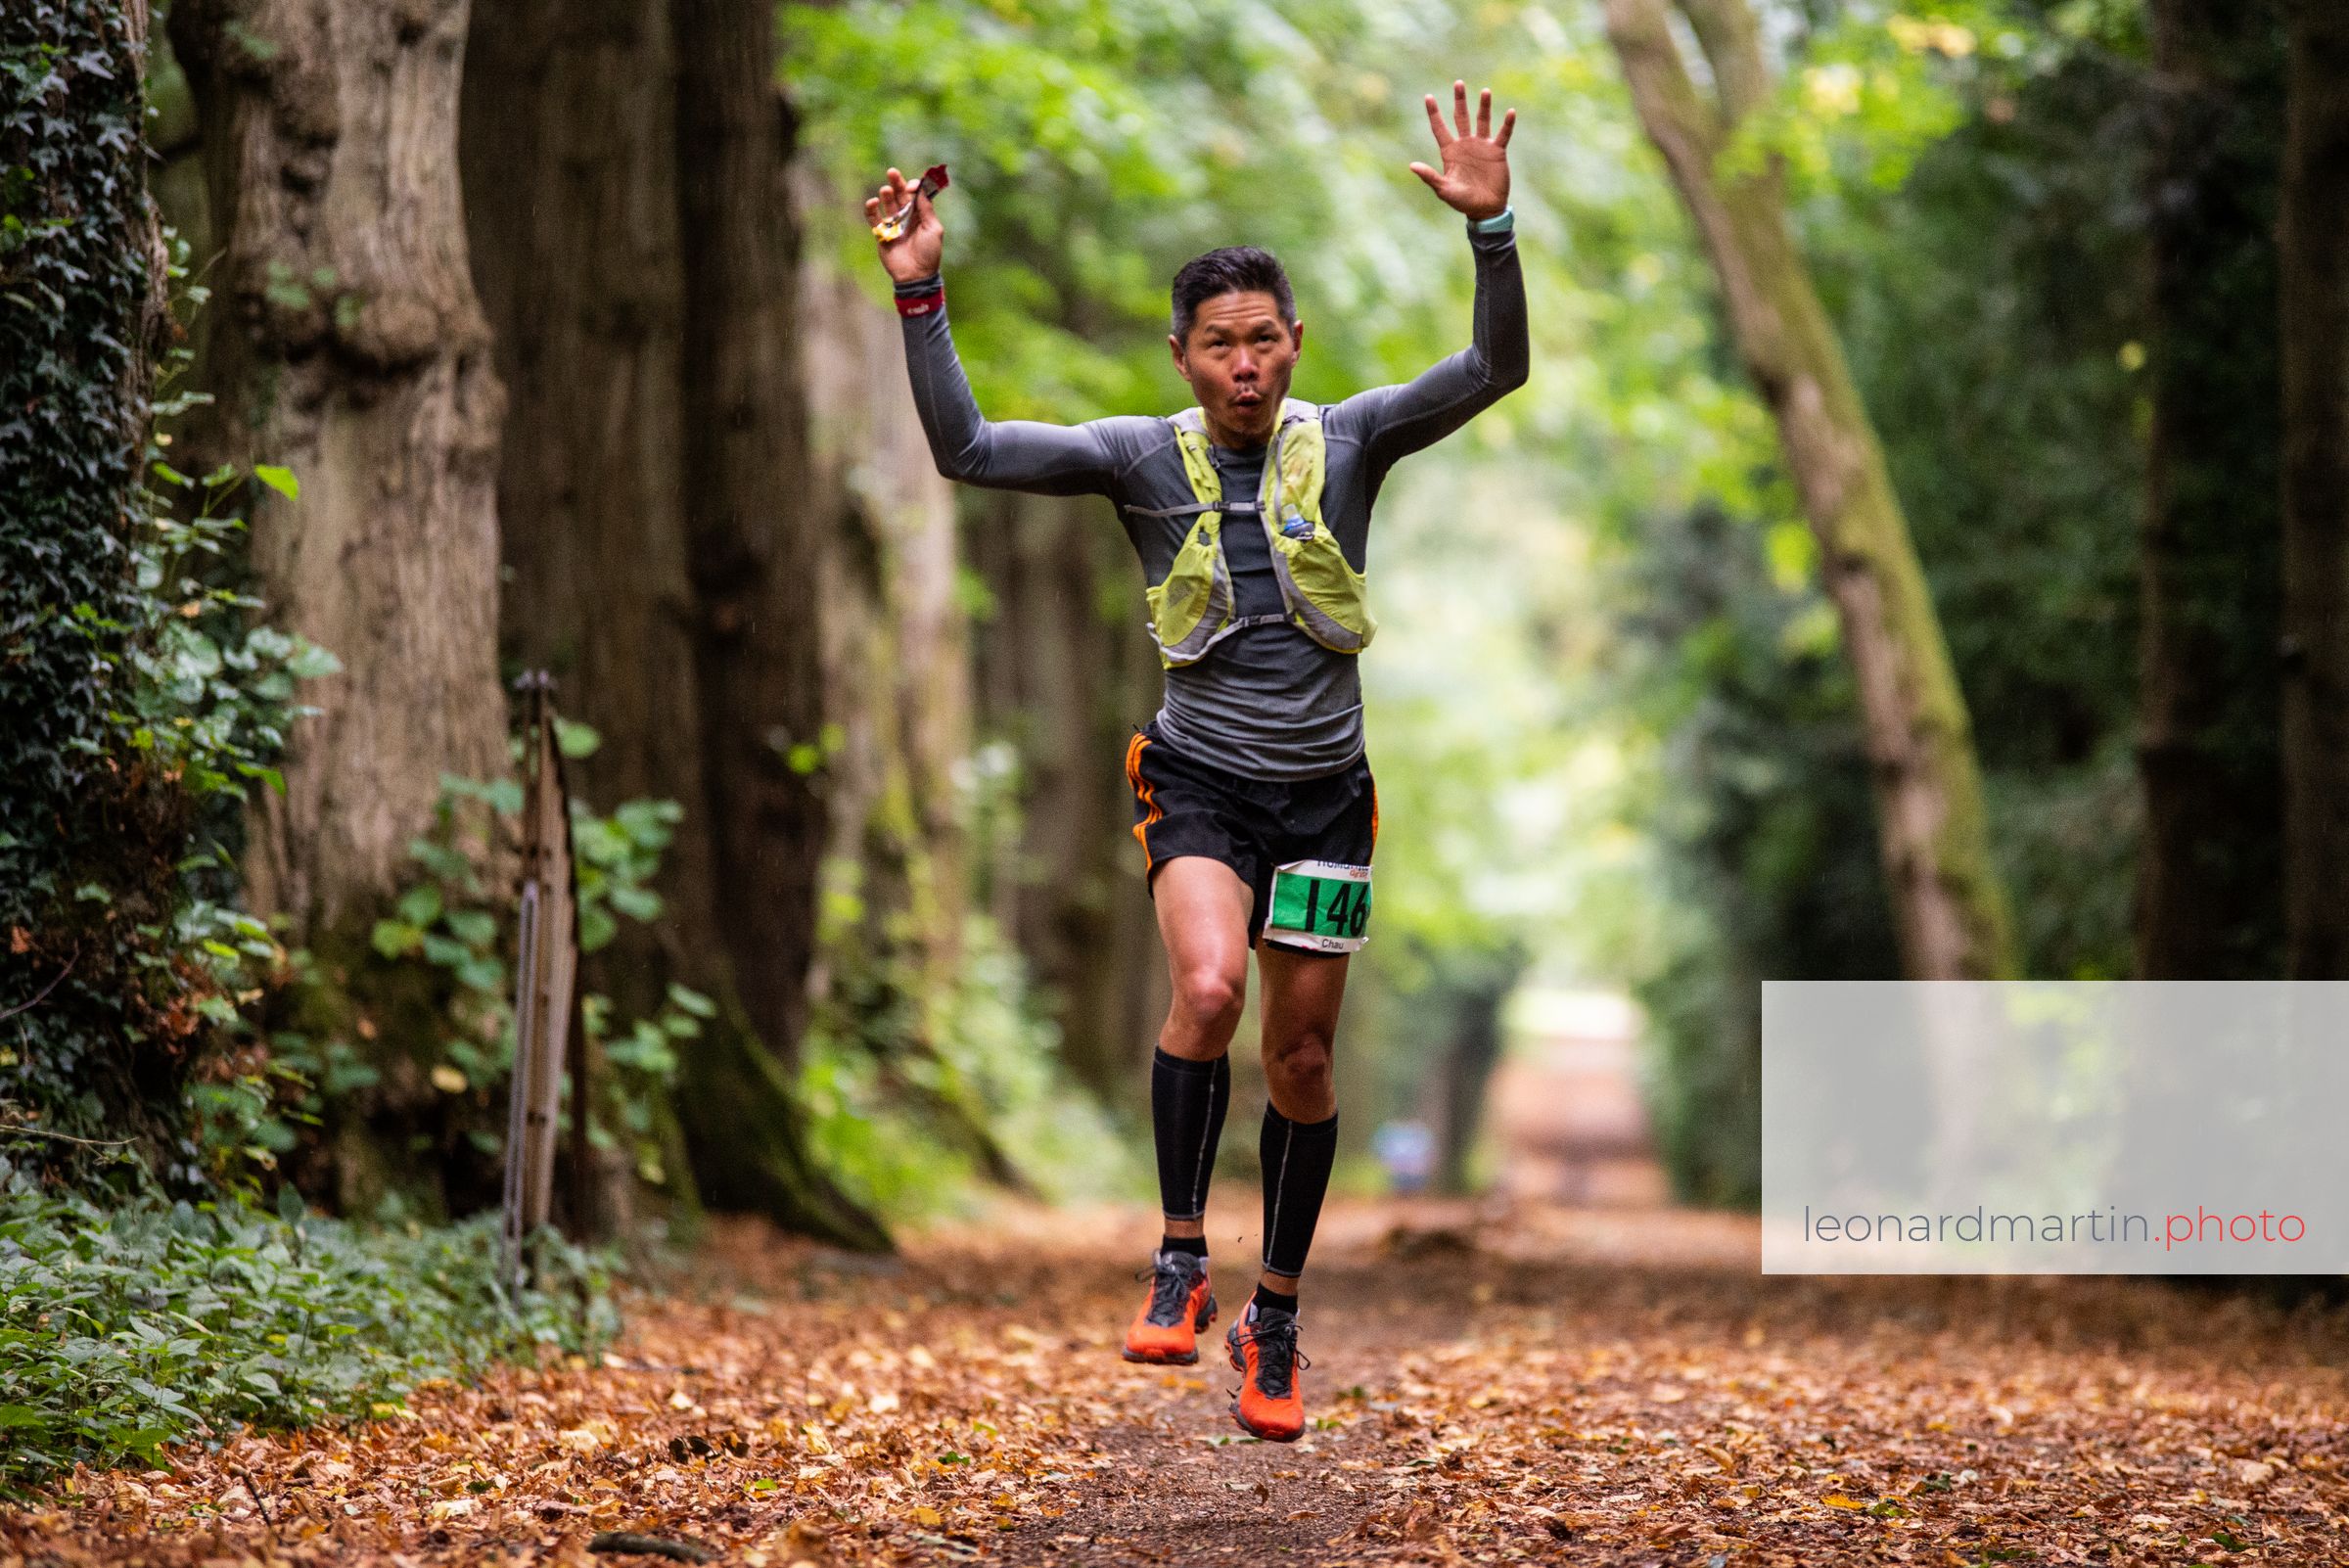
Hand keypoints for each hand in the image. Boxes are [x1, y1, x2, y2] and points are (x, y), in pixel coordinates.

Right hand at [865, 166, 943, 282]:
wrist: (916, 275)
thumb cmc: (929, 254)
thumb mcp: (934, 230)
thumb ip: (926, 210)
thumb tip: (921, 190)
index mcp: (921, 215)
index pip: (916, 195)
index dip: (913, 187)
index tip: (912, 186)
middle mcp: (907, 217)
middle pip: (900, 196)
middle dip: (897, 183)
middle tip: (892, 172)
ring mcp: (894, 225)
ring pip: (888, 204)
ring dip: (886, 195)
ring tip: (886, 190)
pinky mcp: (882, 234)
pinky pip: (874, 219)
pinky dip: (871, 209)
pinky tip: (873, 202)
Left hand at [1408, 81, 1514, 220]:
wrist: (1485, 209)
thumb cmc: (1462, 201)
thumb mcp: (1444, 190)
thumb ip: (1430, 176)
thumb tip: (1412, 165)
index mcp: (1450, 152)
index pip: (1440, 128)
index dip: (1434, 113)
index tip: (1428, 97)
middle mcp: (1465, 145)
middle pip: (1461, 118)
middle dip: (1459, 101)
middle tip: (1458, 83)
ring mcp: (1482, 146)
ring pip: (1482, 121)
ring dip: (1484, 107)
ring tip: (1485, 91)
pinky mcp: (1497, 151)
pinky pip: (1503, 134)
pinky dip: (1507, 124)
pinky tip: (1510, 112)